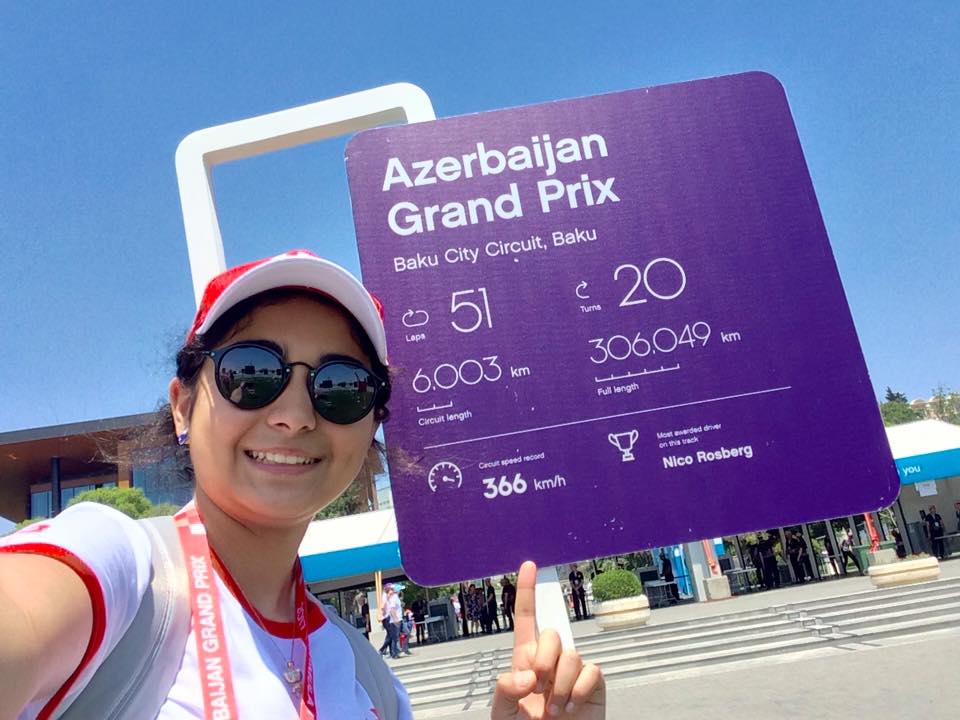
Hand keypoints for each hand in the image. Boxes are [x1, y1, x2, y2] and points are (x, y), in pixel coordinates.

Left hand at [491, 561, 604, 718]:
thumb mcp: (503, 713)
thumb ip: (505, 690)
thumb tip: (526, 674)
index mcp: (525, 660)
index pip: (526, 618)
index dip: (527, 591)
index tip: (529, 566)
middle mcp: (550, 660)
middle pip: (552, 634)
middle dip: (543, 661)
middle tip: (538, 688)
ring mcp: (573, 670)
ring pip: (572, 655)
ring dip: (560, 688)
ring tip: (554, 709)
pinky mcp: (593, 683)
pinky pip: (592, 672)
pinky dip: (579, 693)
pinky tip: (571, 708)